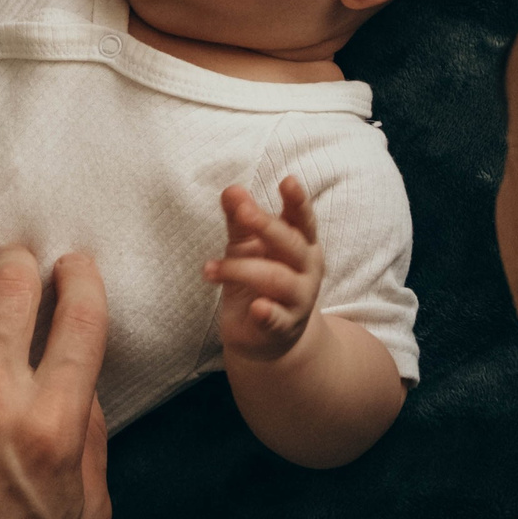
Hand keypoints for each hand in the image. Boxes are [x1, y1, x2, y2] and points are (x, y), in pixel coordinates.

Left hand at [206, 178, 325, 360]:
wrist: (267, 337)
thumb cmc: (259, 281)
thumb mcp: (247, 247)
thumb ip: (240, 220)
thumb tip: (231, 190)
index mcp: (301, 243)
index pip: (302, 218)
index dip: (297, 201)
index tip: (287, 181)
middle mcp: (307, 269)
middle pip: (290, 243)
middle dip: (266, 225)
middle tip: (242, 211)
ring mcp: (299, 299)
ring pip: (276, 278)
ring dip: (240, 269)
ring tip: (209, 268)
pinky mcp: (284, 326)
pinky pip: (277, 319)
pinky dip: (268, 313)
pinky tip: (257, 308)